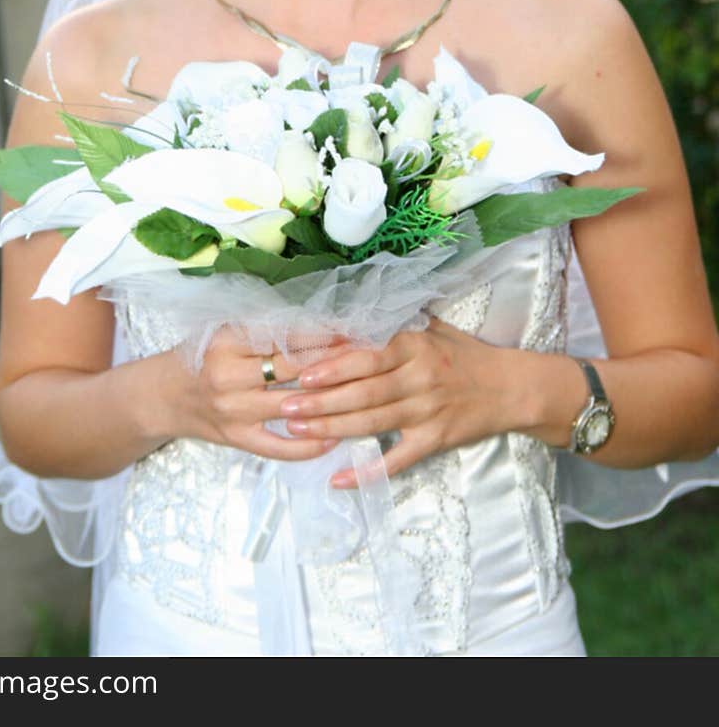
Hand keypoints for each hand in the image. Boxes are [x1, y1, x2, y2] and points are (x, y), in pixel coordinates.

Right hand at [173, 325, 350, 463]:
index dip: (321, 335)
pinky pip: (279, 447)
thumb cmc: (201, 355)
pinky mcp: (237, 439)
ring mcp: (234, 411)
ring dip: (330, 402)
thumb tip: (321, 323)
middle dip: (334, 364)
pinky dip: (309, 446)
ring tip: (362, 394)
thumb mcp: (224, 331)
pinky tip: (335, 438)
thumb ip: (264, 328)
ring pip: (293, 407)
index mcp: (227, 341)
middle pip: (293, 369)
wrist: (164, 395)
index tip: (351, 332)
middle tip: (367, 359)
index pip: (284, 336)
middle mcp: (229, 375)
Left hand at [276, 319, 514, 486]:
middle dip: (320, 401)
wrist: (512, 387)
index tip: (300, 374)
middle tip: (284, 406)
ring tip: (298, 430)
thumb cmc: (465, 355)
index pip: (366, 358)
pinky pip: (397, 460)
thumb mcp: (432, 329)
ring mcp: (427, 412)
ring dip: (332, 429)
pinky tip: (338, 479)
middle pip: (362, 392)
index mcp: (415, 347)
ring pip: (372, 423)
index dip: (332, 367)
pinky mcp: (436, 440)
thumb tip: (346, 317)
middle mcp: (419, 378)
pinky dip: (368, 472)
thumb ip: (393, 326)